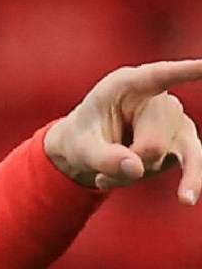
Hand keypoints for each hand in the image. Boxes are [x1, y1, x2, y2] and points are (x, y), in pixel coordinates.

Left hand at [44, 58, 201, 201]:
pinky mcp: (185, 140)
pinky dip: (189, 182)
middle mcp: (159, 98)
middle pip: (154, 143)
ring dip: (137, 176)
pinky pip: (190, 164)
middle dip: (128, 164)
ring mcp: (176, 119)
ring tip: (106, 178)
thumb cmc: (82, 138)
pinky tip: (187, 198)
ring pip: (170, 156)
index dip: (187, 70)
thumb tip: (137, 168)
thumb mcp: (79, 148)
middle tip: (102, 164)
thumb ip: (102, 157)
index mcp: (127, 85)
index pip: (161, 75)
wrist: (87, 150)